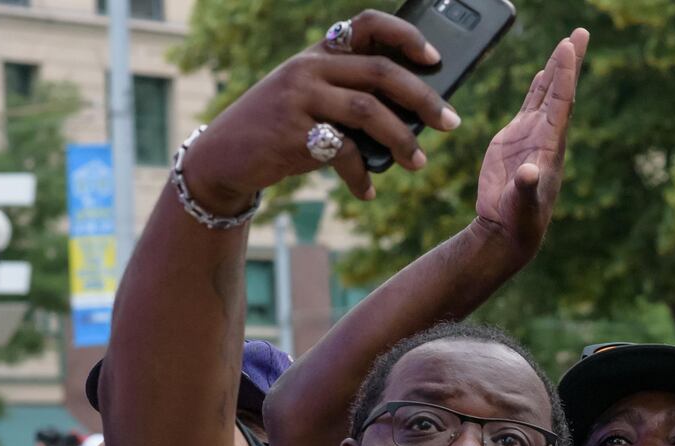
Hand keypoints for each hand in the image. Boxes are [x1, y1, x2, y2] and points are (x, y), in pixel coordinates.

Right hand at [182, 9, 460, 207]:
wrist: (224, 155)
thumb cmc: (282, 128)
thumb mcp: (311, 100)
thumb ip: (350, 96)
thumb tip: (415, 117)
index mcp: (318, 54)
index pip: (366, 25)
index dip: (405, 36)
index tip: (436, 58)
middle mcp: (308, 68)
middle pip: (380, 72)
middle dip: (423, 99)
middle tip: (450, 122)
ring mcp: (298, 98)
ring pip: (368, 112)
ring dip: (402, 140)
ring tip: (419, 163)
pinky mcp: (291, 133)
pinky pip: (344, 153)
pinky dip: (361, 175)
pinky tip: (367, 191)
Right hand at [474, 29, 587, 262]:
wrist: (509, 228)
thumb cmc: (519, 219)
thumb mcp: (522, 204)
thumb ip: (525, 187)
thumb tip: (528, 173)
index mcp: (550, 146)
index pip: (561, 103)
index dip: (565, 75)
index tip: (568, 47)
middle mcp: (546, 135)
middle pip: (561, 90)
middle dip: (571, 61)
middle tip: (581, 32)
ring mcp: (532, 134)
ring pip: (548, 93)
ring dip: (558, 68)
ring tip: (568, 42)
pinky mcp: (516, 138)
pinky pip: (531, 104)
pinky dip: (539, 85)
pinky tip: (546, 70)